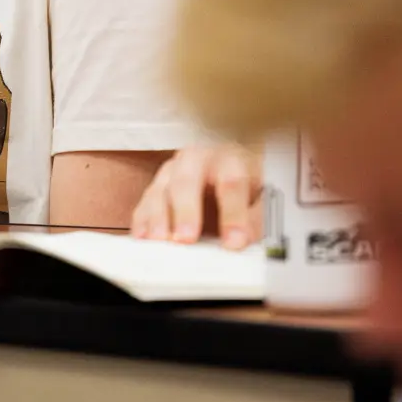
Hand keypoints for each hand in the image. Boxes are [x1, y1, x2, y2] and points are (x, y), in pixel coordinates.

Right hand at [129, 142, 261, 247]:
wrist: (226, 167)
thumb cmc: (243, 183)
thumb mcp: (260, 197)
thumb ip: (254, 220)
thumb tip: (243, 241)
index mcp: (229, 160)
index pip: (231, 183)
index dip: (233, 214)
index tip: (234, 242)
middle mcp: (197, 160)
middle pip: (186, 181)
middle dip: (185, 210)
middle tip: (185, 238)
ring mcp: (172, 171)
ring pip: (160, 190)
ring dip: (158, 217)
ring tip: (160, 240)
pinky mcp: (157, 187)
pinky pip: (144, 202)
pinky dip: (142, 221)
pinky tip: (142, 237)